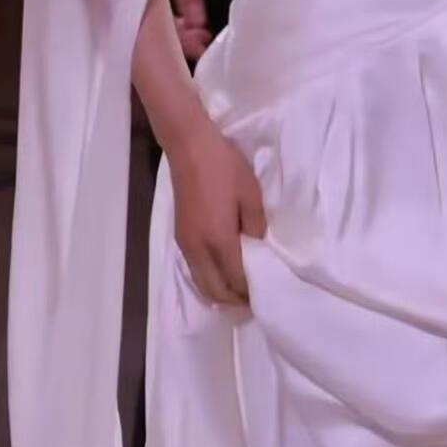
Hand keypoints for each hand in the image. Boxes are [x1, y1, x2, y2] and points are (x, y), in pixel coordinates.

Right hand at [168, 114, 265, 307]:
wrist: (188, 146)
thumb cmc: (224, 167)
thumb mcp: (250, 194)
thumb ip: (256, 226)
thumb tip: (257, 248)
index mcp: (219, 240)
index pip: (235, 281)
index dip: (250, 294)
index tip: (266, 297)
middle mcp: (198, 249)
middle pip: (215, 291)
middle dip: (235, 300)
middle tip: (254, 299)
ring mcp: (186, 244)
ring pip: (202, 284)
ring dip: (220, 293)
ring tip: (240, 290)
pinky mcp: (180, 237)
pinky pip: (194, 271)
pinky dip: (209, 280)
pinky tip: (222, 272)